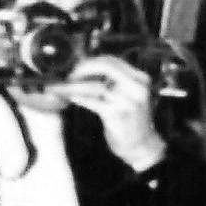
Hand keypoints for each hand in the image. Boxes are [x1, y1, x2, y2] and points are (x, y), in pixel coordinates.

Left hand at [54, 55, 168, 172]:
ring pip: (96, 85)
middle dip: (84, 68)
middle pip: (107, 66)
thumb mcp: (130, 95)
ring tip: (63, 86)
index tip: (77, 67)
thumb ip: (115, 81)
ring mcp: (128, 100)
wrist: (142, 145)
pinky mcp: (117, 114)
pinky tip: (70, 97)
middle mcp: (137, 87)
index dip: (91, 61)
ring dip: (76, 85)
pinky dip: (79, 98)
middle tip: (71, 75)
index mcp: (140, 79)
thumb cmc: (131, 119)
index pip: (113, 60)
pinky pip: (93, 102)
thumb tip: (86, 68)